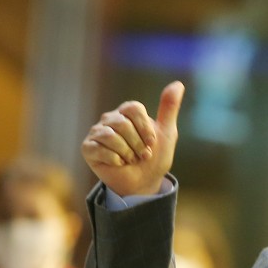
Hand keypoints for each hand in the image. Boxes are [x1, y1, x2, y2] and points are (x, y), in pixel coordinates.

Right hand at [81, 81, 184, 197]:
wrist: (145, 183)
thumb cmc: (154, 158)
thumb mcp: (167, 133)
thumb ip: (169, 108)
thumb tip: (178, 84)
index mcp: (126, 113)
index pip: (133, 109)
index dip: (145, 128)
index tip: (152, 143)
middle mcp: (109, 120)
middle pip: (122, 124)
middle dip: (138, 145)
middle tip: (142, 156)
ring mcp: (97, 133)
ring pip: (111, 136)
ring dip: (127, 153)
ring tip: (131, 160)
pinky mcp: (88, 148)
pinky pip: (100, 149)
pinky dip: (115, 160)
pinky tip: (119, 164)